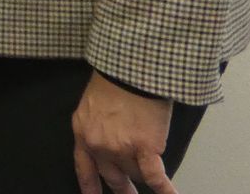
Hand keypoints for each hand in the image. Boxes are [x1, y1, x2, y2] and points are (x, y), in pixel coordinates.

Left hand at [72, 70, 178, 193]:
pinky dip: (166, 190)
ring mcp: (121, 149)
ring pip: (135, 174)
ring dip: (144, 170)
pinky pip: (155, 178)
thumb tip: (110, 137)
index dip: (89, 186)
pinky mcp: (144, 149)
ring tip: (153, 163)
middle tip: (128, 193)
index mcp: (83, 131)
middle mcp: (99, 145)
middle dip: (122, 187)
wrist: (130, 68)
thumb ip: (98, 125)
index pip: (84, 167)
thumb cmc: (114, 77)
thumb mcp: (93, 104)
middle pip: (113, 177)